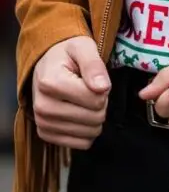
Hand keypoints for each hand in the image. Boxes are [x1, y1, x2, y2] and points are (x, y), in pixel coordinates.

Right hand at [33, 36, 110, 150]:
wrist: (46, 65)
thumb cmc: (67, 55)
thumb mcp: (83, 48)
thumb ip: (94, 65)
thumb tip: (102, 88)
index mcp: (51, 83)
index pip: (96, 99)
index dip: (103, 89)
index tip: (93, 79)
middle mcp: (43, 106)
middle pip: (95, 117)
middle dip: (100, 104)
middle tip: (89, 90)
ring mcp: (43, 123)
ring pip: (90, 133)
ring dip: (94, 118)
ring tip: (83, 101)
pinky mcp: (46, 135)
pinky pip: (82, 144)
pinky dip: (87, 131)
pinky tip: (79, 115)